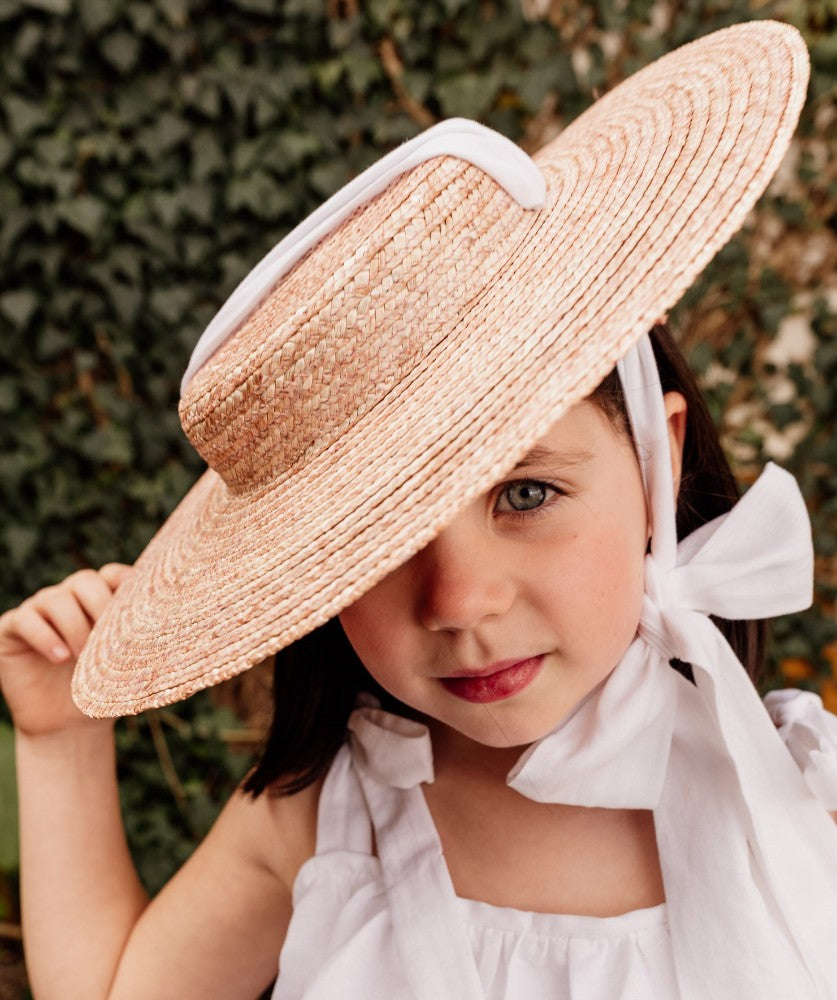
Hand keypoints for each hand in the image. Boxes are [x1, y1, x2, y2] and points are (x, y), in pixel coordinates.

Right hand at [0, 564, 133, 736]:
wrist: (68, 725)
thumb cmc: (104, 690)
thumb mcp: (130, 663)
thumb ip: (148, 640)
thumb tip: (188, 625)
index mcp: (99, 599)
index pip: (112, 574)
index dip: (125, 582)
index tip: (139, 606)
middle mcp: (69, 598)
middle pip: (85, 580)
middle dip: (99, 607)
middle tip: (107, 641)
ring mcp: (39, 610)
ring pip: (56, 598)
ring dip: (74, 627)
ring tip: (82, 658)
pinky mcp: (12, 628)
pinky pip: (25, 619)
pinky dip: (45, 636)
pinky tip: (60, 658)